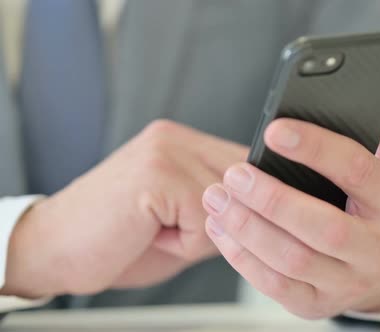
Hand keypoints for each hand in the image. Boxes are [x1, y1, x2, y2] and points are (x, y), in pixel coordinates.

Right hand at [2, 120, 247, 298]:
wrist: (54, 249)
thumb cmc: (119, 238)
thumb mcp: (184, 220)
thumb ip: (224, 207)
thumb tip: (269, 208)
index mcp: (182, 142)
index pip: (248, 164)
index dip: (248, 201)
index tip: (235, 221)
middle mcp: (176, 138)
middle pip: (246, 184)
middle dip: (225, 220)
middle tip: (179, 230)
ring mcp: (166, 151)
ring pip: (230, 205)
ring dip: (202, 234)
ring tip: (160, 230)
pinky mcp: (157, 174)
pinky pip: (206, 219)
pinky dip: (185, 242)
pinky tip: (150, 233)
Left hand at [202, 84, 379, 318]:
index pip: (357, 171)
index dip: (315, 149)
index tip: (274, 130)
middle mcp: (377, 249)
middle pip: (322, 227)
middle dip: (271, 199)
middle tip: (234, 174)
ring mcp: (347, 282)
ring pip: (292, 260)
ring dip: (247, 228)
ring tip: (217, 197)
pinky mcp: (317, 304)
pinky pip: (276, 285)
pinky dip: (242, 257)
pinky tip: (222, 228)